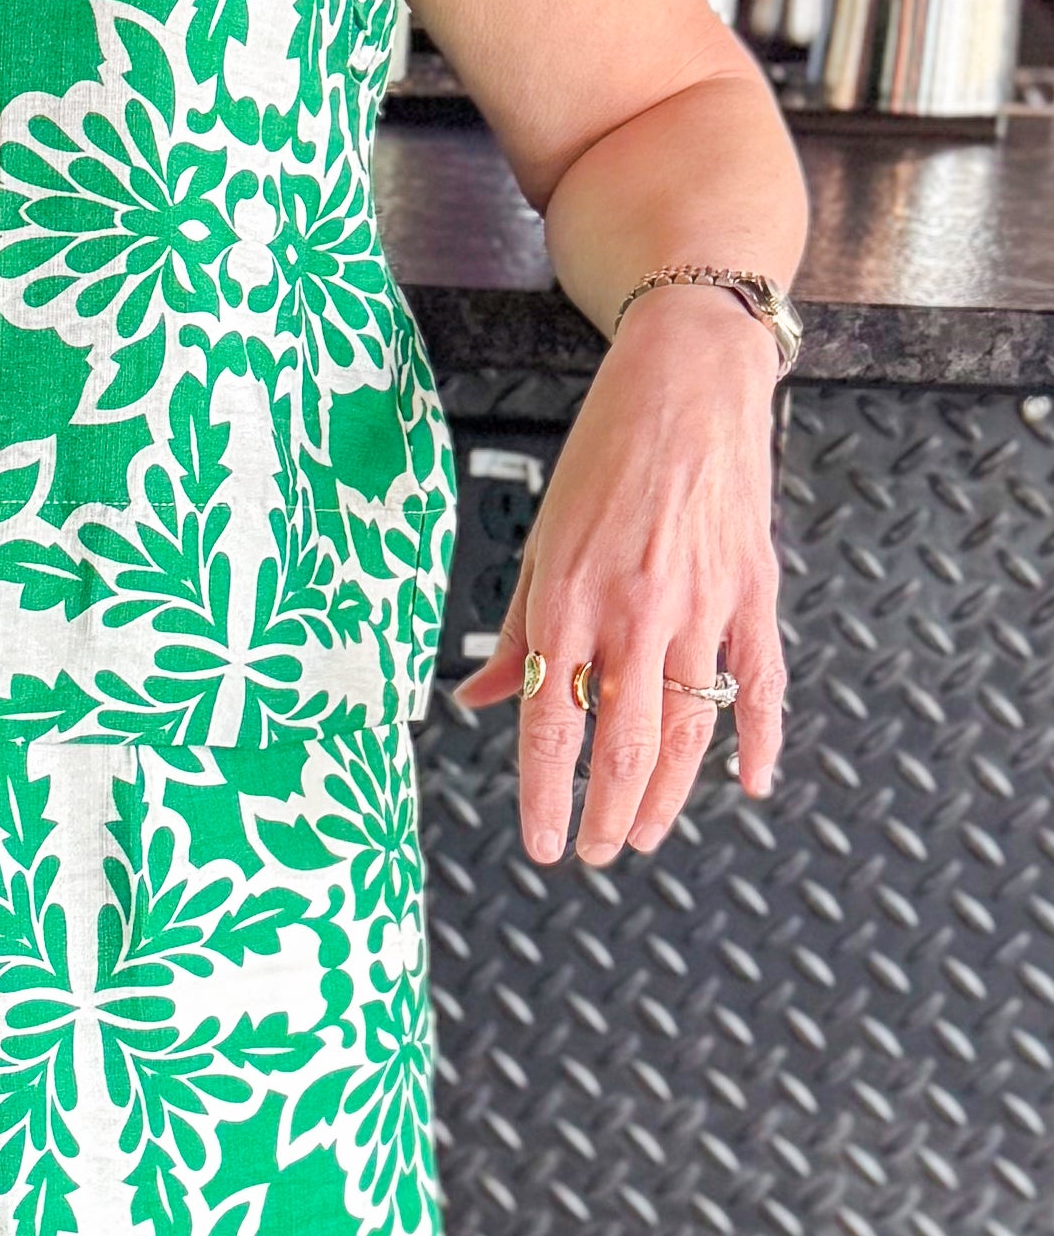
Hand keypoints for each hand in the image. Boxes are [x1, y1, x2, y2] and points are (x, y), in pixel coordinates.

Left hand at [452, 287, 785, 865]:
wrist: (683, 384)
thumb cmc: (603, 454)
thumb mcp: (542, 539)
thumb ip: (517, 631)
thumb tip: (475, 699)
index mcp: (569, 596)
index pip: (555, 722)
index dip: (546, 794)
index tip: (541, 842)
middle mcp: (635, 610)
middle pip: (626, 743)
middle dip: (607, 812)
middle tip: (592, 851)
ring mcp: (702, 605)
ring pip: (691, 728)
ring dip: (668, 796)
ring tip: (641, 835)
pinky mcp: (753, 593)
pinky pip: (761, 685)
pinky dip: (761, 741)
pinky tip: (749, 784)